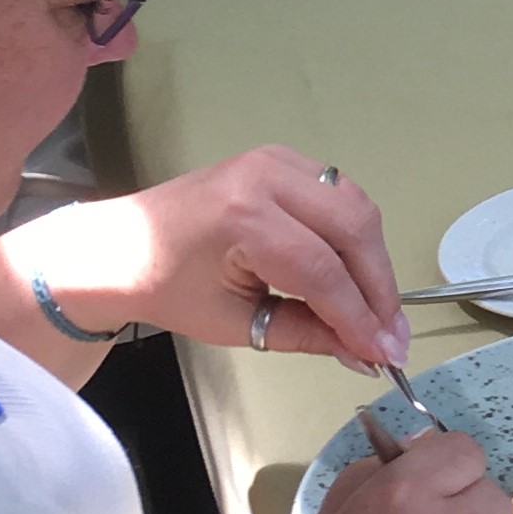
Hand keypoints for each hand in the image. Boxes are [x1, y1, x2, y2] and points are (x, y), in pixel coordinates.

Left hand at [22, 148, 408, 367]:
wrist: (120, 247)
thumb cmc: (168, 287)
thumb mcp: (235, 324)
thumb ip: (307, 334)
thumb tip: (365, 353)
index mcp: (244, 218)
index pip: (324, 272)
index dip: (361, 317)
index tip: (386, 353)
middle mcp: (267, 176)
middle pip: (354, 229)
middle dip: (380, 287)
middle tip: (392, 334)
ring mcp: (278, 160)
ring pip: (357, 207)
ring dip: (375, 260)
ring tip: (380, 310)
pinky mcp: (283, 160)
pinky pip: (342, 194)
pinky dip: (358, 235)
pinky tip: (358, 272)